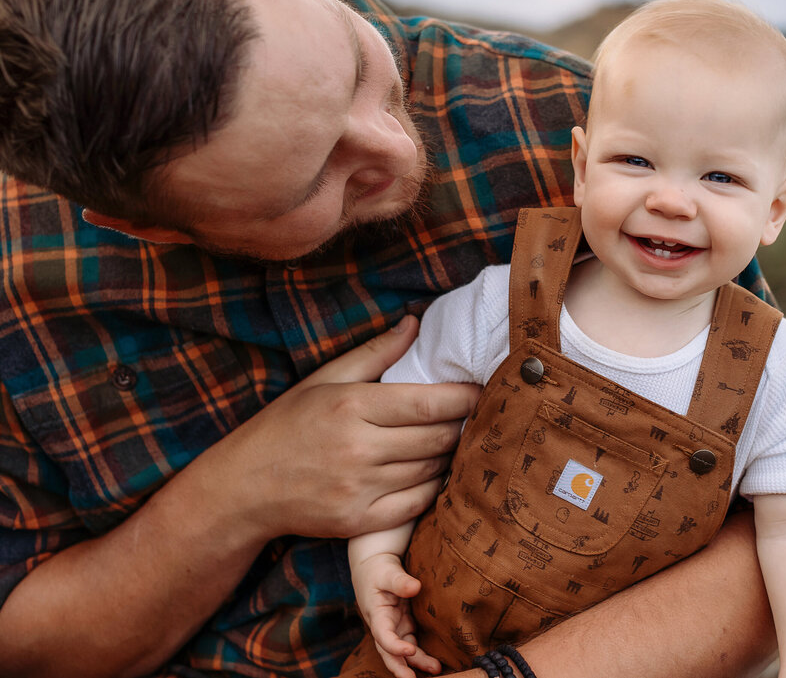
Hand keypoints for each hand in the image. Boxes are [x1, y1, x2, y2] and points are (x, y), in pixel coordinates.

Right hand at [195, 317, 480, 541]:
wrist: (242, 489)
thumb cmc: (285, 426)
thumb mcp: (322, 379)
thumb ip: (374, 352)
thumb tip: (414, 322)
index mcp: (351, 406)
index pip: (429, 403)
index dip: (466, 397)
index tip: (484, 390)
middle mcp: (358, 448)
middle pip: (438, 437)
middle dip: (465, 424)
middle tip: (480, 414)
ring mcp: (359, 489)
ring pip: (432, 469)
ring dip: (453, 454)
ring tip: (463, 439)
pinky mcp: (358, 522)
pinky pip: (417, 503)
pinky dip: (435, 487)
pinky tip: (439, 472)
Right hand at [354, 553, 440, 677]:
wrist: (376, 569)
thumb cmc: (379, 570)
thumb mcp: (387, 572)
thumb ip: (399, 581)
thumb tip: (415, 587)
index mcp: (377, 615)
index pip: (383, 636)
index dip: (394, 646)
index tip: (409, 650)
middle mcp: (385, 627)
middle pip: (390, 652)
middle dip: (401, 668)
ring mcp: (396, 628)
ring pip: (404, 652)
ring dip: (417, 663)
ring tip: (436, 670)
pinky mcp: (406, 626)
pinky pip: (413, 645)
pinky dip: (422, 655)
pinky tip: (436, 663)